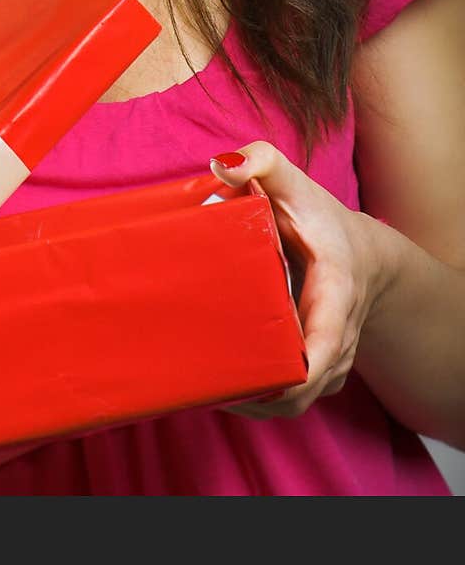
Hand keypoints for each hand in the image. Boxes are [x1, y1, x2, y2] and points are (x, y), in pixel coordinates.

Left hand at [209, 142, 390, 418]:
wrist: (359, 253)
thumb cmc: (319, 217)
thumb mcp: (293, 181)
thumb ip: (260, 161)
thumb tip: (222, 165)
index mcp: (336, 292)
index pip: (325, 344)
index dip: (297, 372)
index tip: (260, 380)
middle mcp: (338, 336)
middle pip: (302, 388)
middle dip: (257, 395)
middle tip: (204, 382)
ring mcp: (330, 360)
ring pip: (294, 401)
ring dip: (254, 403)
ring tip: (204, 389)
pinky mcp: (315, 370)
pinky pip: (290, 397)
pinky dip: (260, 399)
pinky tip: (222, 388)